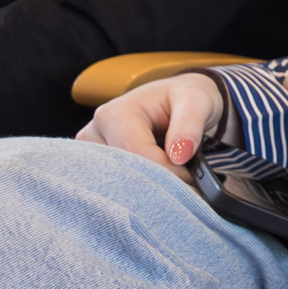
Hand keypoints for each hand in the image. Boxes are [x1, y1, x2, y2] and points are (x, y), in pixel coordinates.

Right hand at [75, 72, 225, 179]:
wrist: (175, 100)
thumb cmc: (184, 98)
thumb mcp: (196, 100)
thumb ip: (190, 125)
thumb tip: (179, 156)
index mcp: (113, 114)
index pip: (139, 155)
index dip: (169, 171)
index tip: (192, 176)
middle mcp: (93, 134)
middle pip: (124, 173)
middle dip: (157, 182)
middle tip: (184, 182)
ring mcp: (91, 154)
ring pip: (119, 185)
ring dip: (148, 188)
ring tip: (171, 178)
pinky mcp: (95, 168)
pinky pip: (117, 188)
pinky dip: (139, 190)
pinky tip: (156, 184)